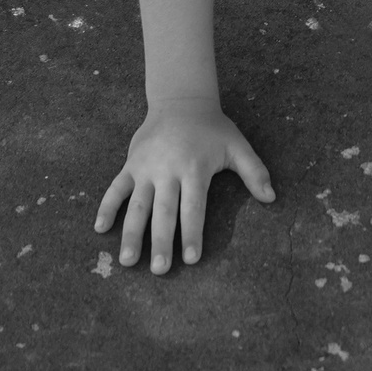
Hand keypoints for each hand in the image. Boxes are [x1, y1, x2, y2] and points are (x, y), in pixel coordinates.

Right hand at [94, 97, 273, 274]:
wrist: (181, 100)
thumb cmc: (213, 128)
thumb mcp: (237, 146)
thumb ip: (254, 172)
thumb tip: (272, 198)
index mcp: (195, 169)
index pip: (194, 208)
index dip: (193, 233)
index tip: (191, 259)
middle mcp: (168, 171)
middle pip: (164, 212)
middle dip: (160, 242)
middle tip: (159, 270)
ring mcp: (146, 168)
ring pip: (137, 205)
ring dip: (130, 233)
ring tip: (126, 261)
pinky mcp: (130, 164)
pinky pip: (116, 188)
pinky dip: (106, 207)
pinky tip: (99, 229)